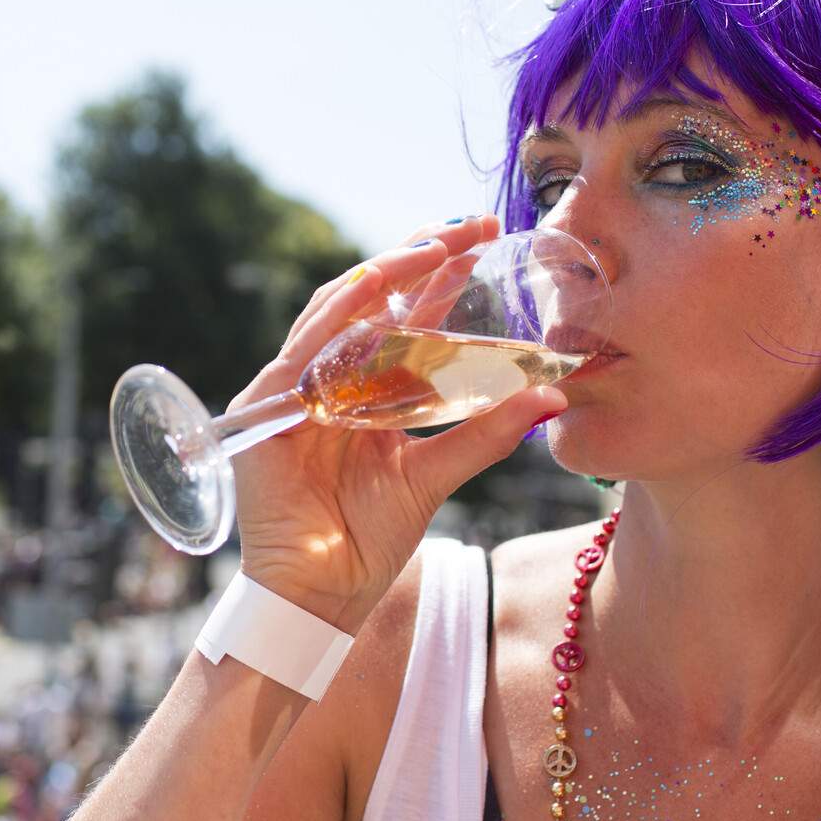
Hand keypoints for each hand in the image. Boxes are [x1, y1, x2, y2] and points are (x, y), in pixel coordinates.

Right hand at [224, 214, 568, 631]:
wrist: (321, 595)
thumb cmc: (369, 541)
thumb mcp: (436, 477)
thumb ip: (484, 434)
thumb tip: (552, 396)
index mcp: (371, 390)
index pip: (408, 316)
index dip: (444, 276)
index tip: (490, 239)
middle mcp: (333, 379)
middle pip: (376, 300)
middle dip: (421, 256)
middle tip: (473, 225)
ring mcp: (298, 390)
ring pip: (339, 311)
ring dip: (384, 273)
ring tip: (432, 246)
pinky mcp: (268, 408)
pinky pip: (303, 350)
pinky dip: (337, 316)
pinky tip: (372, 286)